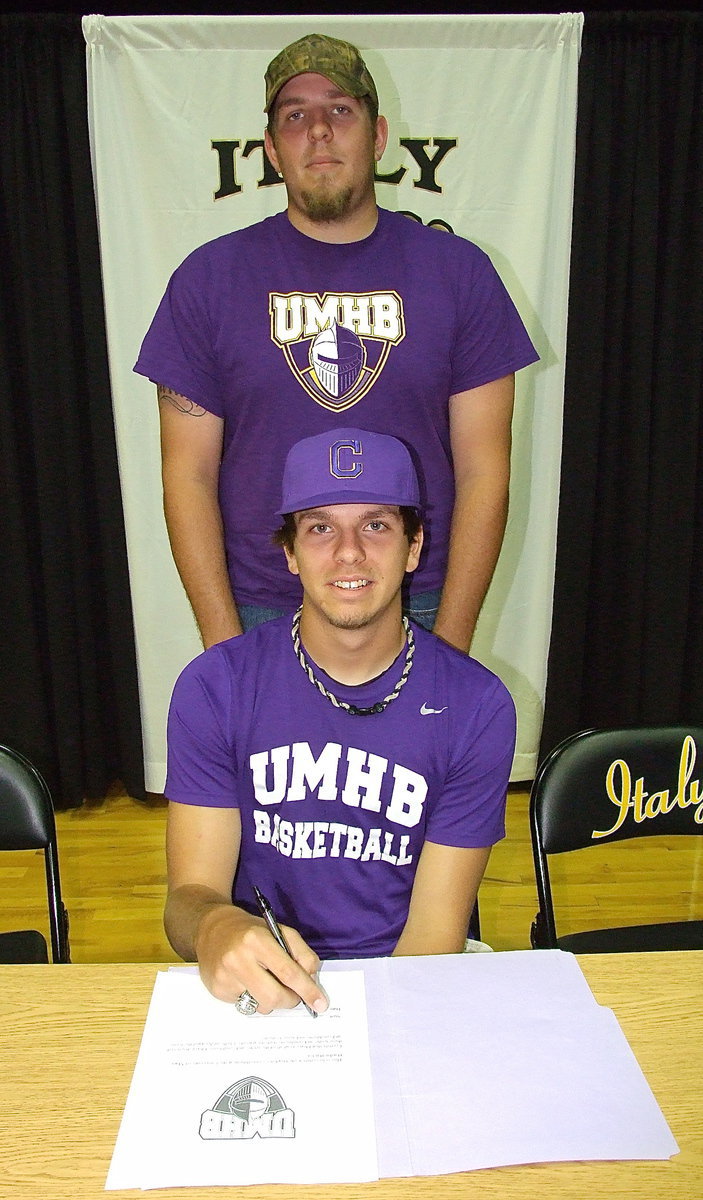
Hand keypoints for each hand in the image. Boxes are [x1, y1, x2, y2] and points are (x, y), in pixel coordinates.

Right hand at [195, 903, 327, 1014]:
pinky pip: (245, 1006)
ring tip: (265, 981)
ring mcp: (225, 977)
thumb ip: (301, 953)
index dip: (307, 990)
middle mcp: (238, 959)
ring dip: (271, 1000)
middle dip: (290, 1000)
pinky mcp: (217, 990)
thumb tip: (312, 980)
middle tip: (295, 996)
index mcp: (257, 940)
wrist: (212, 929)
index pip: (288, 972)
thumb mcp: (279, 931)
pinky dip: (253, 998)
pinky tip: (246, 981)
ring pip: (261, 1006)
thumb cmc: (250, 931)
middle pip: (274, 996)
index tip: (320, 1003)